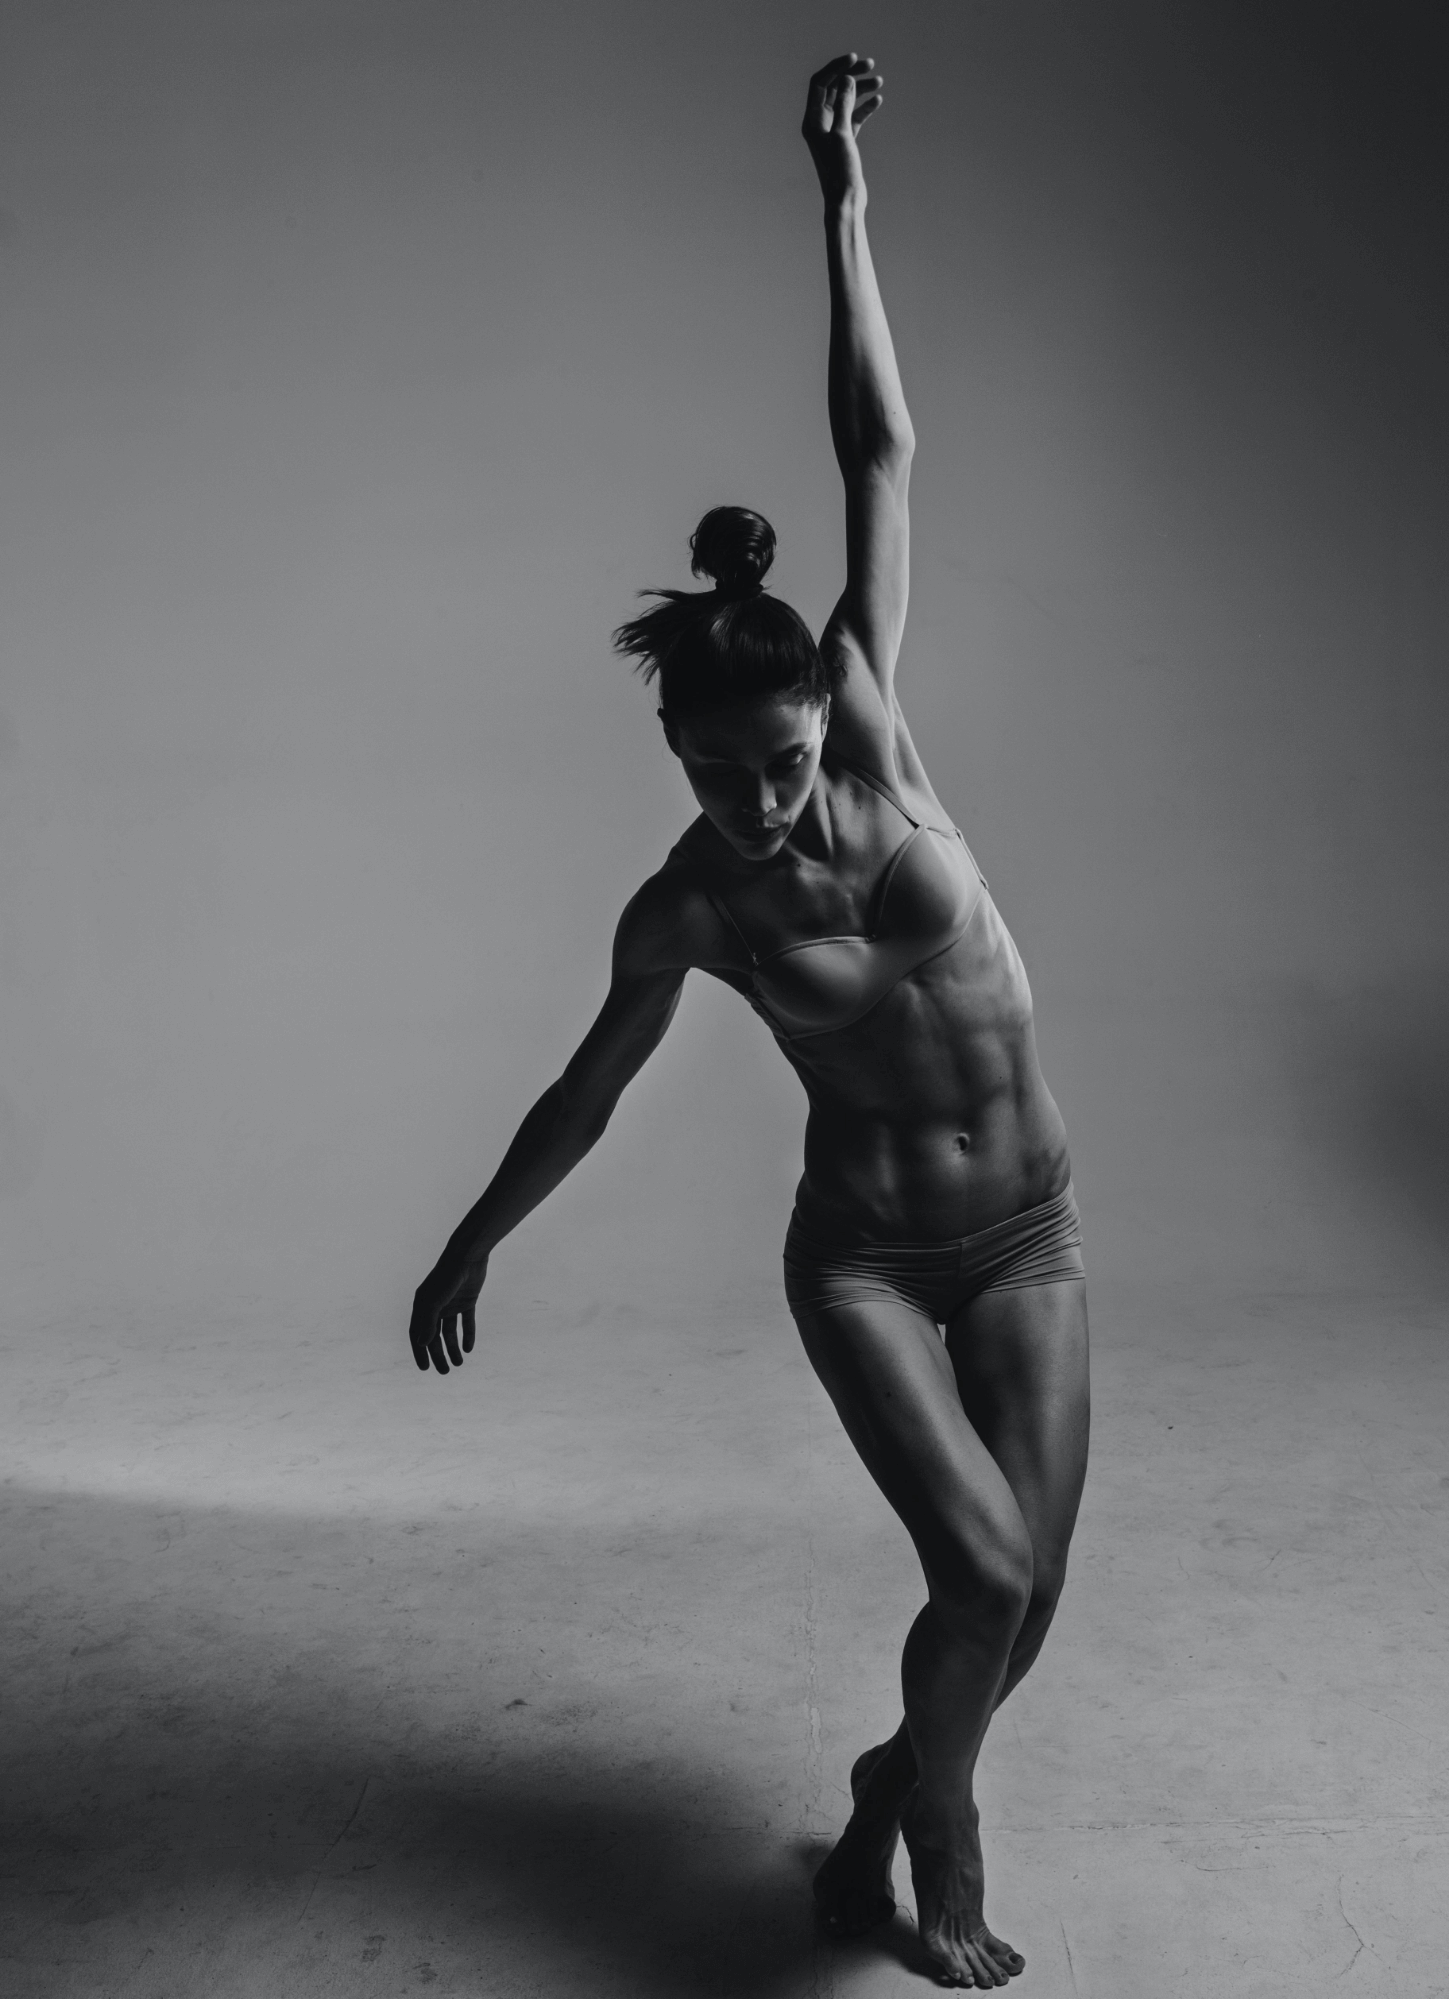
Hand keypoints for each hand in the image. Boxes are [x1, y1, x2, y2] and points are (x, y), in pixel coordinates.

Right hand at [409, 1240, 488, 1375]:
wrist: (468, 1256)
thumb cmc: (447, 1277)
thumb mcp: (434, 1301)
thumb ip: (428, 1322)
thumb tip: (422, 1344)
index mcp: (422, 1306)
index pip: (418, 1334)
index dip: (420, 1352)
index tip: (425, 1369)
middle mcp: (435, 1306)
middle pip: (434, 1336)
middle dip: (439, 1355)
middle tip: (445, 1371)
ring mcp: (451, 1303)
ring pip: (450, 1331)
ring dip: (453, 1348)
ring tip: (459, 1364)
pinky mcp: (467, 1300)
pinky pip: (466, 1322)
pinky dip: (467, 1335)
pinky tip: (469, 1348)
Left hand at [802, 52, 883, 207]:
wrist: (845, 201)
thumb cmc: (840, 172)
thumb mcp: (842, 135)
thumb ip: (844, 105)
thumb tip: (847, 79)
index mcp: (812, 121)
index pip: (820, 83)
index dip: (836, 68)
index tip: (854, 59)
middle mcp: (818, 124)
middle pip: (833, 89)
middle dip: (851, 76)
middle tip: (870, 65)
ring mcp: (831, 132)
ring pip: (846, 102)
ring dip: (860, 89)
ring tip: (879, 81)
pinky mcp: (844, 141)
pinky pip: (854, 117)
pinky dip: (864, 107)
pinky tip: (878, 100)